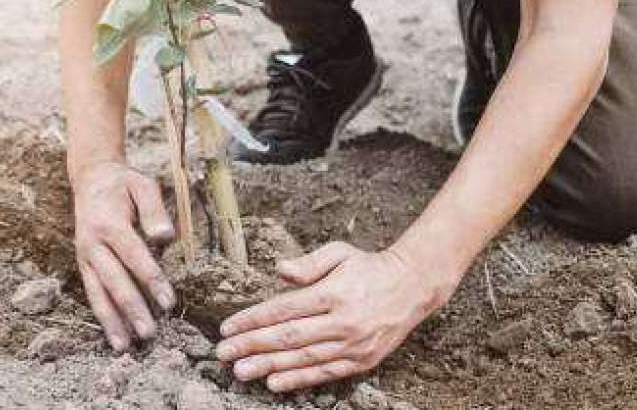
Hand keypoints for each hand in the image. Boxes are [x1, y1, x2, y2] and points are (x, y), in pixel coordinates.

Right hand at [72, 161, 175, 351]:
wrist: (90, 178)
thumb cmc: (123, 183)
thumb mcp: (142, 185)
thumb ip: (154, 210)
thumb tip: (165, 237)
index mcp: (109, 223)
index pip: (134, 256)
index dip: (151, 279)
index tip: (169, 302)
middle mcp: (92, 243)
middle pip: (114, 280)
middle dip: (132, 309)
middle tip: (149, 333)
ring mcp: (85, 256)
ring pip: (97, 293)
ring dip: (111, 321)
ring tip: (124, 347)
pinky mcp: (83, 265)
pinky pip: (92, 293)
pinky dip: (102, 315)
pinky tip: (113, 335)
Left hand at [215, 242, 452, 391]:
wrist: (413, 287)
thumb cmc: (368, 267)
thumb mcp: (339, 253)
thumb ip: (309, 263)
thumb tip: (279, 270)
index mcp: (333, 293)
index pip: (284, 309)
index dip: (253, 319)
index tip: (227, 327)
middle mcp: (342, 321)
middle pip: (288, 337)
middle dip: (252, 346)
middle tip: (223, 354)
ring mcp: (353, 344)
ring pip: (303, 359)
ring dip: (269, 367)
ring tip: (241, 372)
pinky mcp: (362, 361)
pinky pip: (325, 373)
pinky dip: (299, 380)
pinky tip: (275, 383)